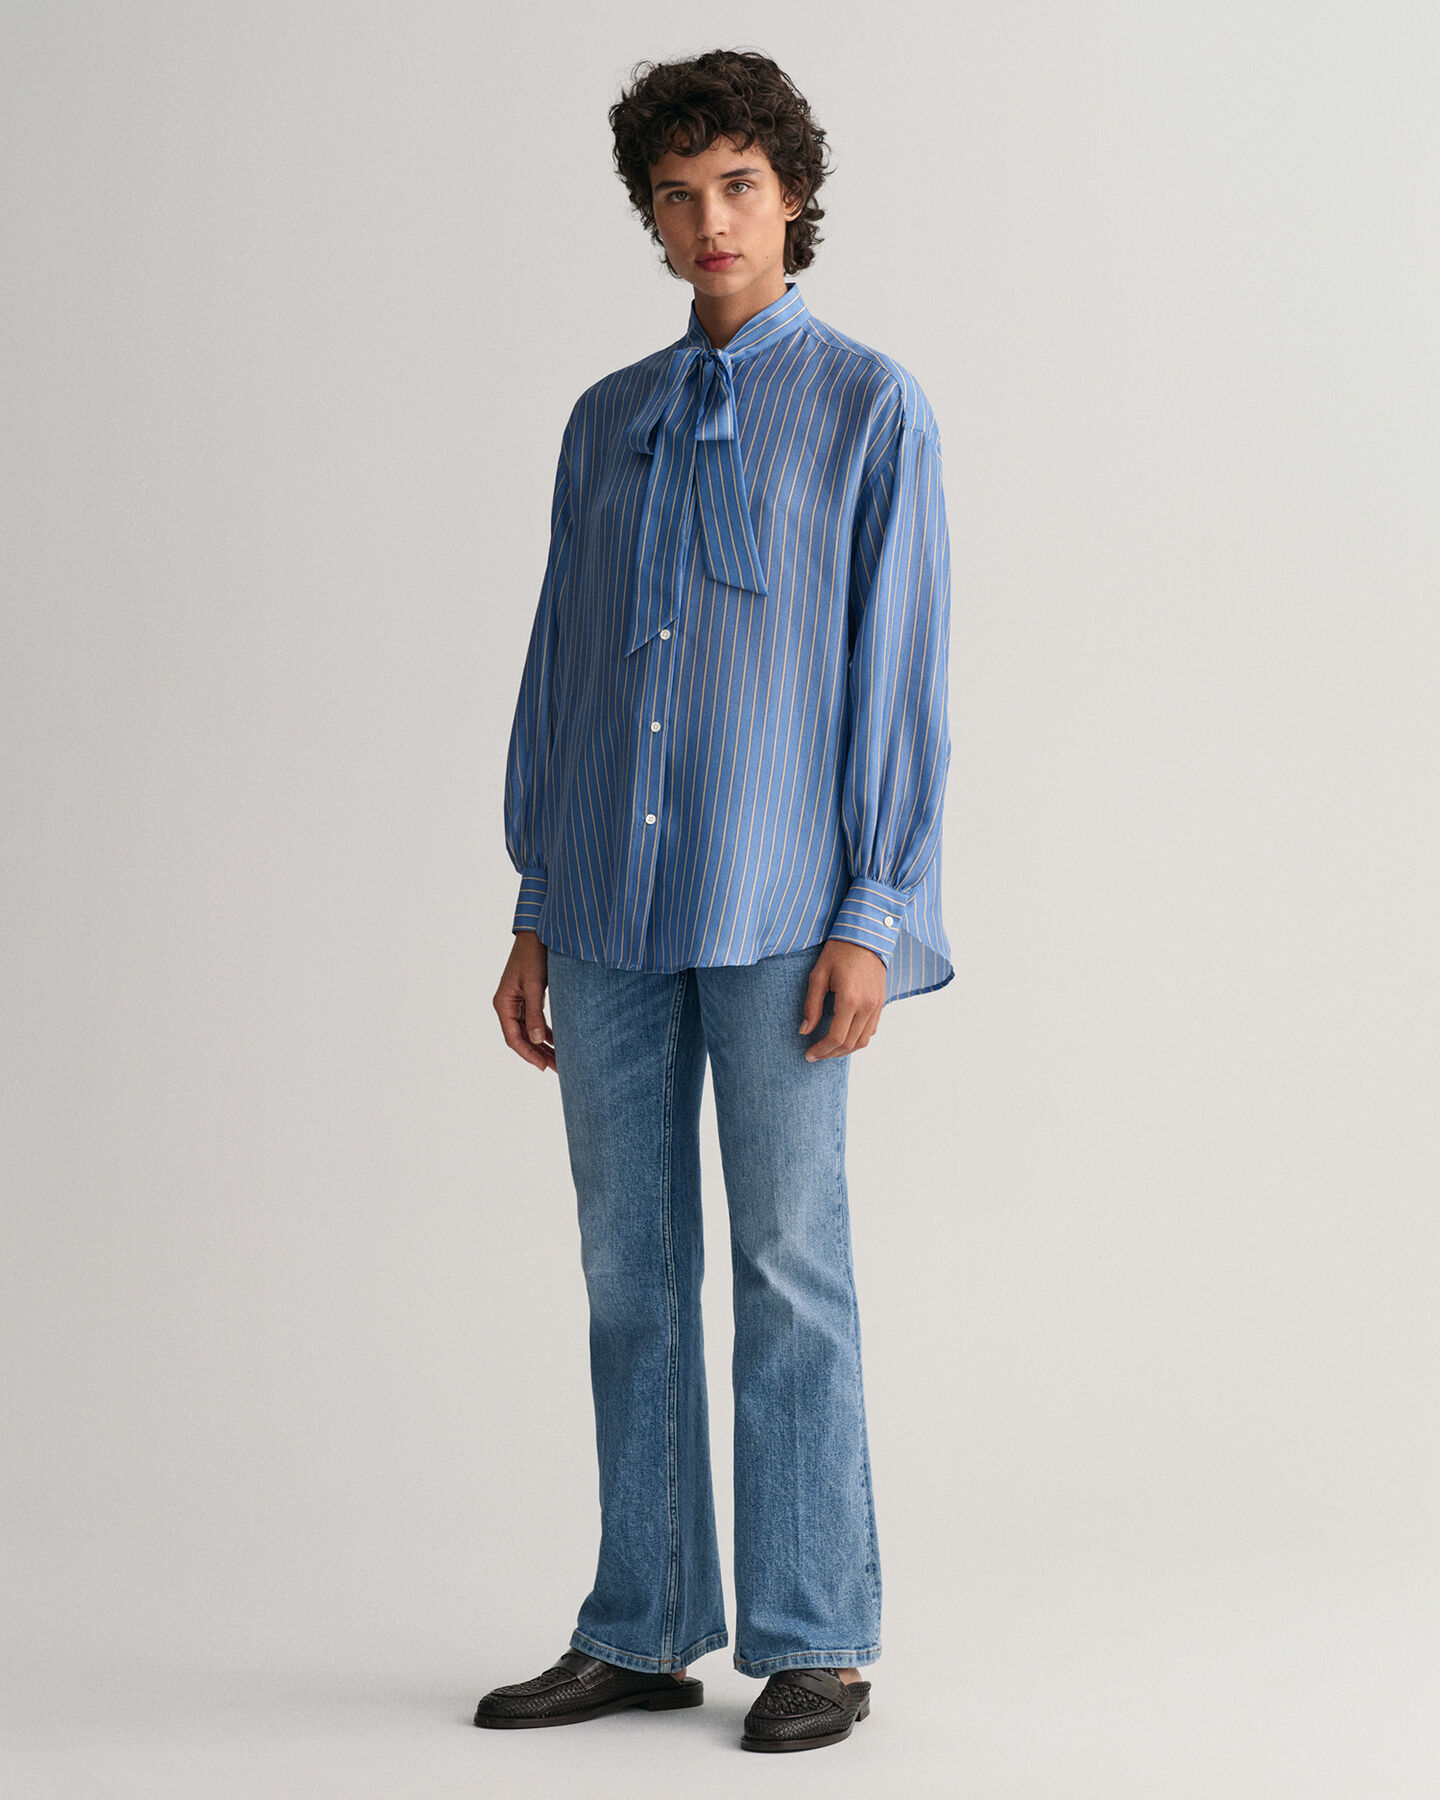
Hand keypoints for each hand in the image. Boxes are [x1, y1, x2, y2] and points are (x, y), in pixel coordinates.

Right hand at [494, 929, 555, 1071]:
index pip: (513, 1038)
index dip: (528, 1054)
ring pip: (529, 1031)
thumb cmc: (534, 955)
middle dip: (538, 1053)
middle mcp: (507, 1005)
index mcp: (503, 1003)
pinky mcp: (528, 996)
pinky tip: (557, 1041)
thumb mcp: (536, 985)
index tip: (544, 1066)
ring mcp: (517, 1001)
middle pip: (521, 1037)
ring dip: (543, 1045)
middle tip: (558, 1068)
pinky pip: (534, 1020)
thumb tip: (538, 1040)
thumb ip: (536, 1013)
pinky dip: (545, 1032)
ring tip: (560, 1060)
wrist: (536, 933)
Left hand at [799, 938, 886, 1059]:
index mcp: (850, 1000)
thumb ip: (811, 1006)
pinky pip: (871, 1030)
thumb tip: (804, 1031)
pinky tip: (843, 1036)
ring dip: (844, 1050)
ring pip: (863, 1041)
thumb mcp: (818, 975)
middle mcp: (867, 1006)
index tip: (808, 1054)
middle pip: (849, 1044)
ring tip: (828, 1050)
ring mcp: (877, 1005)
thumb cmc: (839, 951)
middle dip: (830, 1054)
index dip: (821, 1050)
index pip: (836, 1037)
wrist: (866, 935)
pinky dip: (857, 1039)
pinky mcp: (881, 1003)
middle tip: (815, 1055)